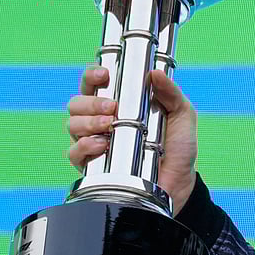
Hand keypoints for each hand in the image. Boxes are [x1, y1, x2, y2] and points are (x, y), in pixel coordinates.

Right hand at [67, 66, 198, 216]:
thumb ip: (171, 91)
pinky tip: (102, 146)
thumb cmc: (178, 147)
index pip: (94, 84)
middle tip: (112, 107)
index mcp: (119, 103)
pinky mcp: (93, 167)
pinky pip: (74, 153)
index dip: (92, 75)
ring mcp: (95, 143)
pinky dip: (84, 146)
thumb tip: (154, 72)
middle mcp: (101, 121)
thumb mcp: (182, 114)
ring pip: (73, 124)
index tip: (104, 74)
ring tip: (108, 125)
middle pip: (77, 103)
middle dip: (91, 101)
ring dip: (88, 121)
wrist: (180, 182)